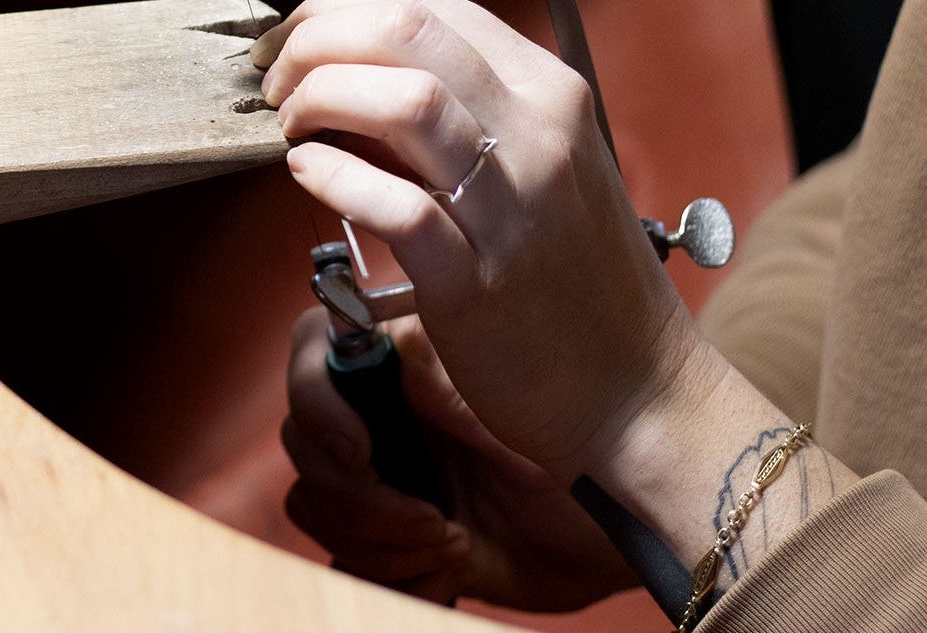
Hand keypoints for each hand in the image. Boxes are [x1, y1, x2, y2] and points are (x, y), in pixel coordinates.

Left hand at [257, 0, 718, 483]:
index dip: (333, 9)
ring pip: (406, 101)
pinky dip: (336, 178)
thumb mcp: (533, 158)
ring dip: (321, 96)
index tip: (288, 42)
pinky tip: (306, 173)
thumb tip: (347, 67)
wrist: (635, 387)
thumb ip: (458, 106)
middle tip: (274, 82)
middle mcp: (537, 131)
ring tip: (289, 124)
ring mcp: (512, 206)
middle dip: (313, 41)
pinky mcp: (478, 283)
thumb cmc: (567, 271)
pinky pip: (398, 208)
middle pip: (405, 29)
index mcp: (545, 87)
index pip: (421, 0)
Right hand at [284, 308, 633, 610]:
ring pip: (316, 503)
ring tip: (452, 543)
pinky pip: (345, 557)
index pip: (315, 351)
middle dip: (358, 496)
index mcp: (404, 361)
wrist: (621, 535)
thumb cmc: (588, 454)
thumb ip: (447, 386)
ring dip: (379, 540)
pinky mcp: (389, 535)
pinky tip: (450, 568)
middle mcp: (383, 413)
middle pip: (305, 439)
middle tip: (430, 520)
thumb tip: (390, 353)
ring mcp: (384, 474)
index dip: (317, 398)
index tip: (362, 450)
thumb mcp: (521, 417)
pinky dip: (392, 574)